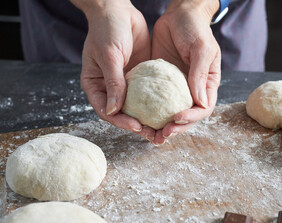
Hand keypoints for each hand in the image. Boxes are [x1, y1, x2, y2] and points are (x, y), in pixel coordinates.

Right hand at [71, 0, 154, 140]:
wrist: (118, 9)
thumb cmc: (107, 30)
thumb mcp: (109, 56)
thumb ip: (113, 82)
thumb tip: (114, 111)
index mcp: (96, 86)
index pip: (106, 111)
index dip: (121, 122)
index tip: (137, 126)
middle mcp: (110, 88)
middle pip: (123, 114)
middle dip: (138, 127)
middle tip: (155, 136)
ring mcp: (126, 83)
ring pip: (137, 107)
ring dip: (150, 119)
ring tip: (165, 129)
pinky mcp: (140, 77)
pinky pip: (148, 94)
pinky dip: (157, 104)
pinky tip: (169, 110)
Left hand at [151, 0, 220, 144]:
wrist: (178, 14)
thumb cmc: (195, 29)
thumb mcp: (202, 49)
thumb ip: (200, 75)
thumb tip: (200, 103)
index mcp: (206, 84)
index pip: (202, 109)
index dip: (191, 118)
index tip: (175, 119)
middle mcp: (192, 89)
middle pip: (186, 116)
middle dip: (175, 128)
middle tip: (161, 134)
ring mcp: (175, 88)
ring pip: (170, 112)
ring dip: (161, 125)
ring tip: (149, 133)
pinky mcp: (160, 83)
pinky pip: (155, 100)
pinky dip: (149, 111)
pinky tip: (139, 116)